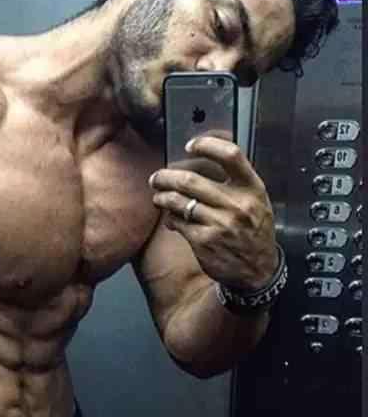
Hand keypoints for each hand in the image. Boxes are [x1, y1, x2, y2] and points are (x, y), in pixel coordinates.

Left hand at [149, 135, 277, 289]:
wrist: (258, 271)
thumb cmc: (254, 233)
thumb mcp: (257, 203)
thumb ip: (236, 183)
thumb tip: (201, 164)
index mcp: (252, 189)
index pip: (231, 155)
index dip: (207, 145)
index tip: (190, 145)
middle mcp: (237, 204)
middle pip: (191, 180)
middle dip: (166, 177)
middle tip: (157, 178)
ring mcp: (220, 223)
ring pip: (179, 201)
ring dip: (162, 197)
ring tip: (159, 197)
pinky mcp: (204, 240)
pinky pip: (177, 222)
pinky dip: (170, 218)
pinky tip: (170, 219)